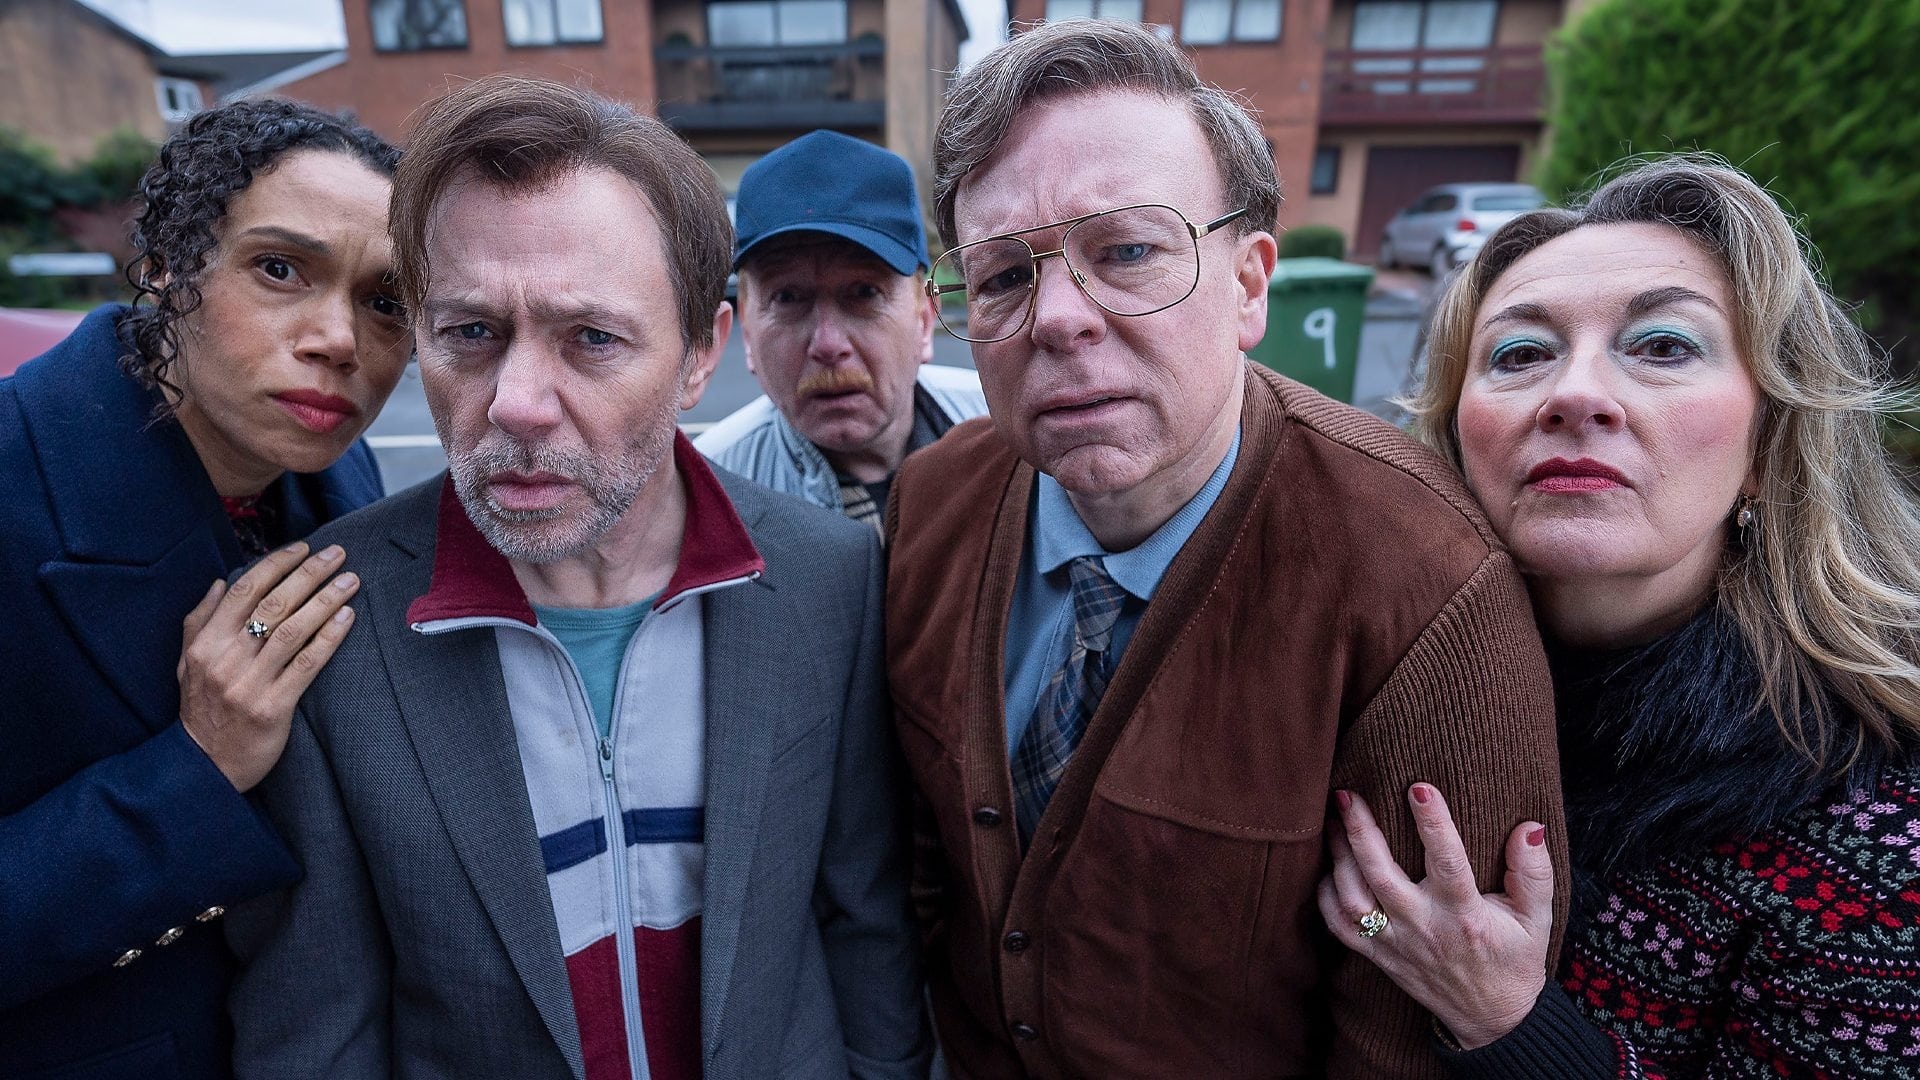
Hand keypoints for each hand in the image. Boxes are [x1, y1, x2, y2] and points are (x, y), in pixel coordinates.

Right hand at [177, 542, 360, 792]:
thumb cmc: (202, 709)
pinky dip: (329, 637)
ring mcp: (249, 682)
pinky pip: (306, 664)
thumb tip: (222, 581)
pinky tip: (348, 618)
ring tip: (351, 580)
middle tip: (338, 554)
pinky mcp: (273, 706)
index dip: (276, 564)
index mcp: (205, 643)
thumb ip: (199, 620)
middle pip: (274, 603)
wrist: (205, 765)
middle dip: (309, 573)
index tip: (303, 547)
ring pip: (293, 629)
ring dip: (326, 600)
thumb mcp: (187, 663)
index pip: (244, 590)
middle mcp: (225, 658)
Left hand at [1316, 784, 1553, 1049]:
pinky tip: (1328, 866)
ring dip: (1338, 858)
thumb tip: (1530, 827)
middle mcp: (1424, 928)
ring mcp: (1396, 944)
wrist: (1492, 1019)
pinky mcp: (1378, 957)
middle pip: (1382, 876)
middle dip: (1361, 832)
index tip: (1419, 787)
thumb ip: (1534, 872)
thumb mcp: (1538, 919)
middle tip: (1347, 794)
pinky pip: (1340, 927)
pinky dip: (1326, 895)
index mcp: (1464, 915)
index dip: (1433, 824)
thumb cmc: (1515, 959)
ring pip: (1353, 899)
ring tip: (1333, 819)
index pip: (1447, 863)